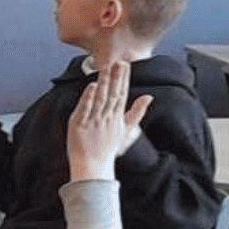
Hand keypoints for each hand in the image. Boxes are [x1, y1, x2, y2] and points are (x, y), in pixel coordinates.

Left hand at [67, 60, 152, 182]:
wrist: (93, 166)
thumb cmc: (107, 147)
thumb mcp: (126, 129)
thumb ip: (137, 112)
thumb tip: (149, 97)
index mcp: (117, 117)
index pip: (122, 94)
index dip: (124, 79)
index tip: (125, 64)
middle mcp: (107, 118)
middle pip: (113, 95)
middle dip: (116, 78)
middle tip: (119, 61)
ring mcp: (93, 121)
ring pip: (100, 99)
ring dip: (104, 84)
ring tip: (106, 68)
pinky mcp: (79, 124)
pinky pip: (85, 109)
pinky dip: (89, 98)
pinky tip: (91, 86)